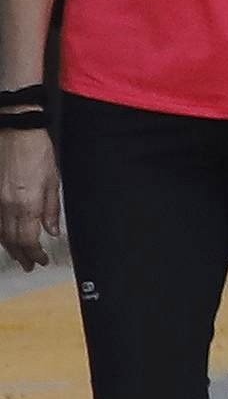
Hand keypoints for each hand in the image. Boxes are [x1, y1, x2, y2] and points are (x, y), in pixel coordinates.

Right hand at [0, 126, 54, 269]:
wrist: (15, 132)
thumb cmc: (36, 152)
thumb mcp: (52, 179)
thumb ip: (51, 209)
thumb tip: (52, 231)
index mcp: (26, 205)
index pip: (29, 240)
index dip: (35, 254)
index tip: (41, 261)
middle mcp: (7, 207)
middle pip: (12, 240)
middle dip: (21, 255)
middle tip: (30, 265)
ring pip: (1, 233)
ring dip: (10, 247)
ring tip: (19, 256)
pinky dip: (1, 233)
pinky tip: (5, 238)